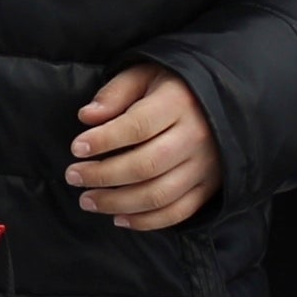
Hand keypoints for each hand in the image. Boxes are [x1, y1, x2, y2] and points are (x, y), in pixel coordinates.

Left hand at [67, 64, 220, 230]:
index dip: (104, 141)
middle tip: (73, 176)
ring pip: (158, 194)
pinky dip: (145, 222)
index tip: (77, 148)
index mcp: (179, 103)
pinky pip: (177, 212)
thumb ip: (115, 93)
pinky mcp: (208, 187)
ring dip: (117, 203)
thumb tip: (87, 117)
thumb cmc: (173, 87)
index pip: (137, 127)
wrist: (222, 102)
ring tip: (88, 200)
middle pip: (145, 166)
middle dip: (102, 175)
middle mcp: (195, 137)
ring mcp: (205, 166)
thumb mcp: (144, 74)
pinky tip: (118, 218)